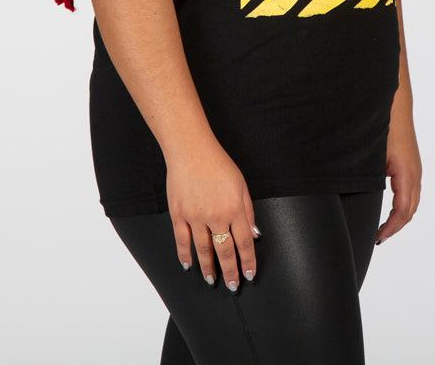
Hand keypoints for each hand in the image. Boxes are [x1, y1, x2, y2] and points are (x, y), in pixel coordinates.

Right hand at [166, 143, 258, 291]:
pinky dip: (185, 255)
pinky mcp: (179, 214)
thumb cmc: (217, 163)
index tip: (249, 274)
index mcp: (235, 208)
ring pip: (203, 250)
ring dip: (209, 268)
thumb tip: (255, 233)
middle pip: (225, 251)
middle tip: (233, 285)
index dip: (248, 261)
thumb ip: (248, 210)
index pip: (245, 242)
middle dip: (230, 271)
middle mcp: (216, 215)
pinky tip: (189, 265)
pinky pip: (182, 240)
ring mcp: (195, 216)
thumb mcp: (241, 184)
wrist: (190, 149)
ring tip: (212, 280)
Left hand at [376, 114, 421, 243]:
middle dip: (395, 226)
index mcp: (406, 173)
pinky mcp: (411, 163)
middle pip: (410, 210)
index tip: (379, 238)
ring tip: (384, 228)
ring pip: (412, 201)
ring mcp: (415, 168)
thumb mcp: (374, 155)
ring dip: (400, 217)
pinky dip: (403, 205)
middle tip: (379, 238)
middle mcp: (414, 173)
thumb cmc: (384, 124)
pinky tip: (391, 207)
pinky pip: (411, 191)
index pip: (402, 210)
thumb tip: (358, 194)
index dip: (391, 227)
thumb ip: (371, 177)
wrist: (395, 103)